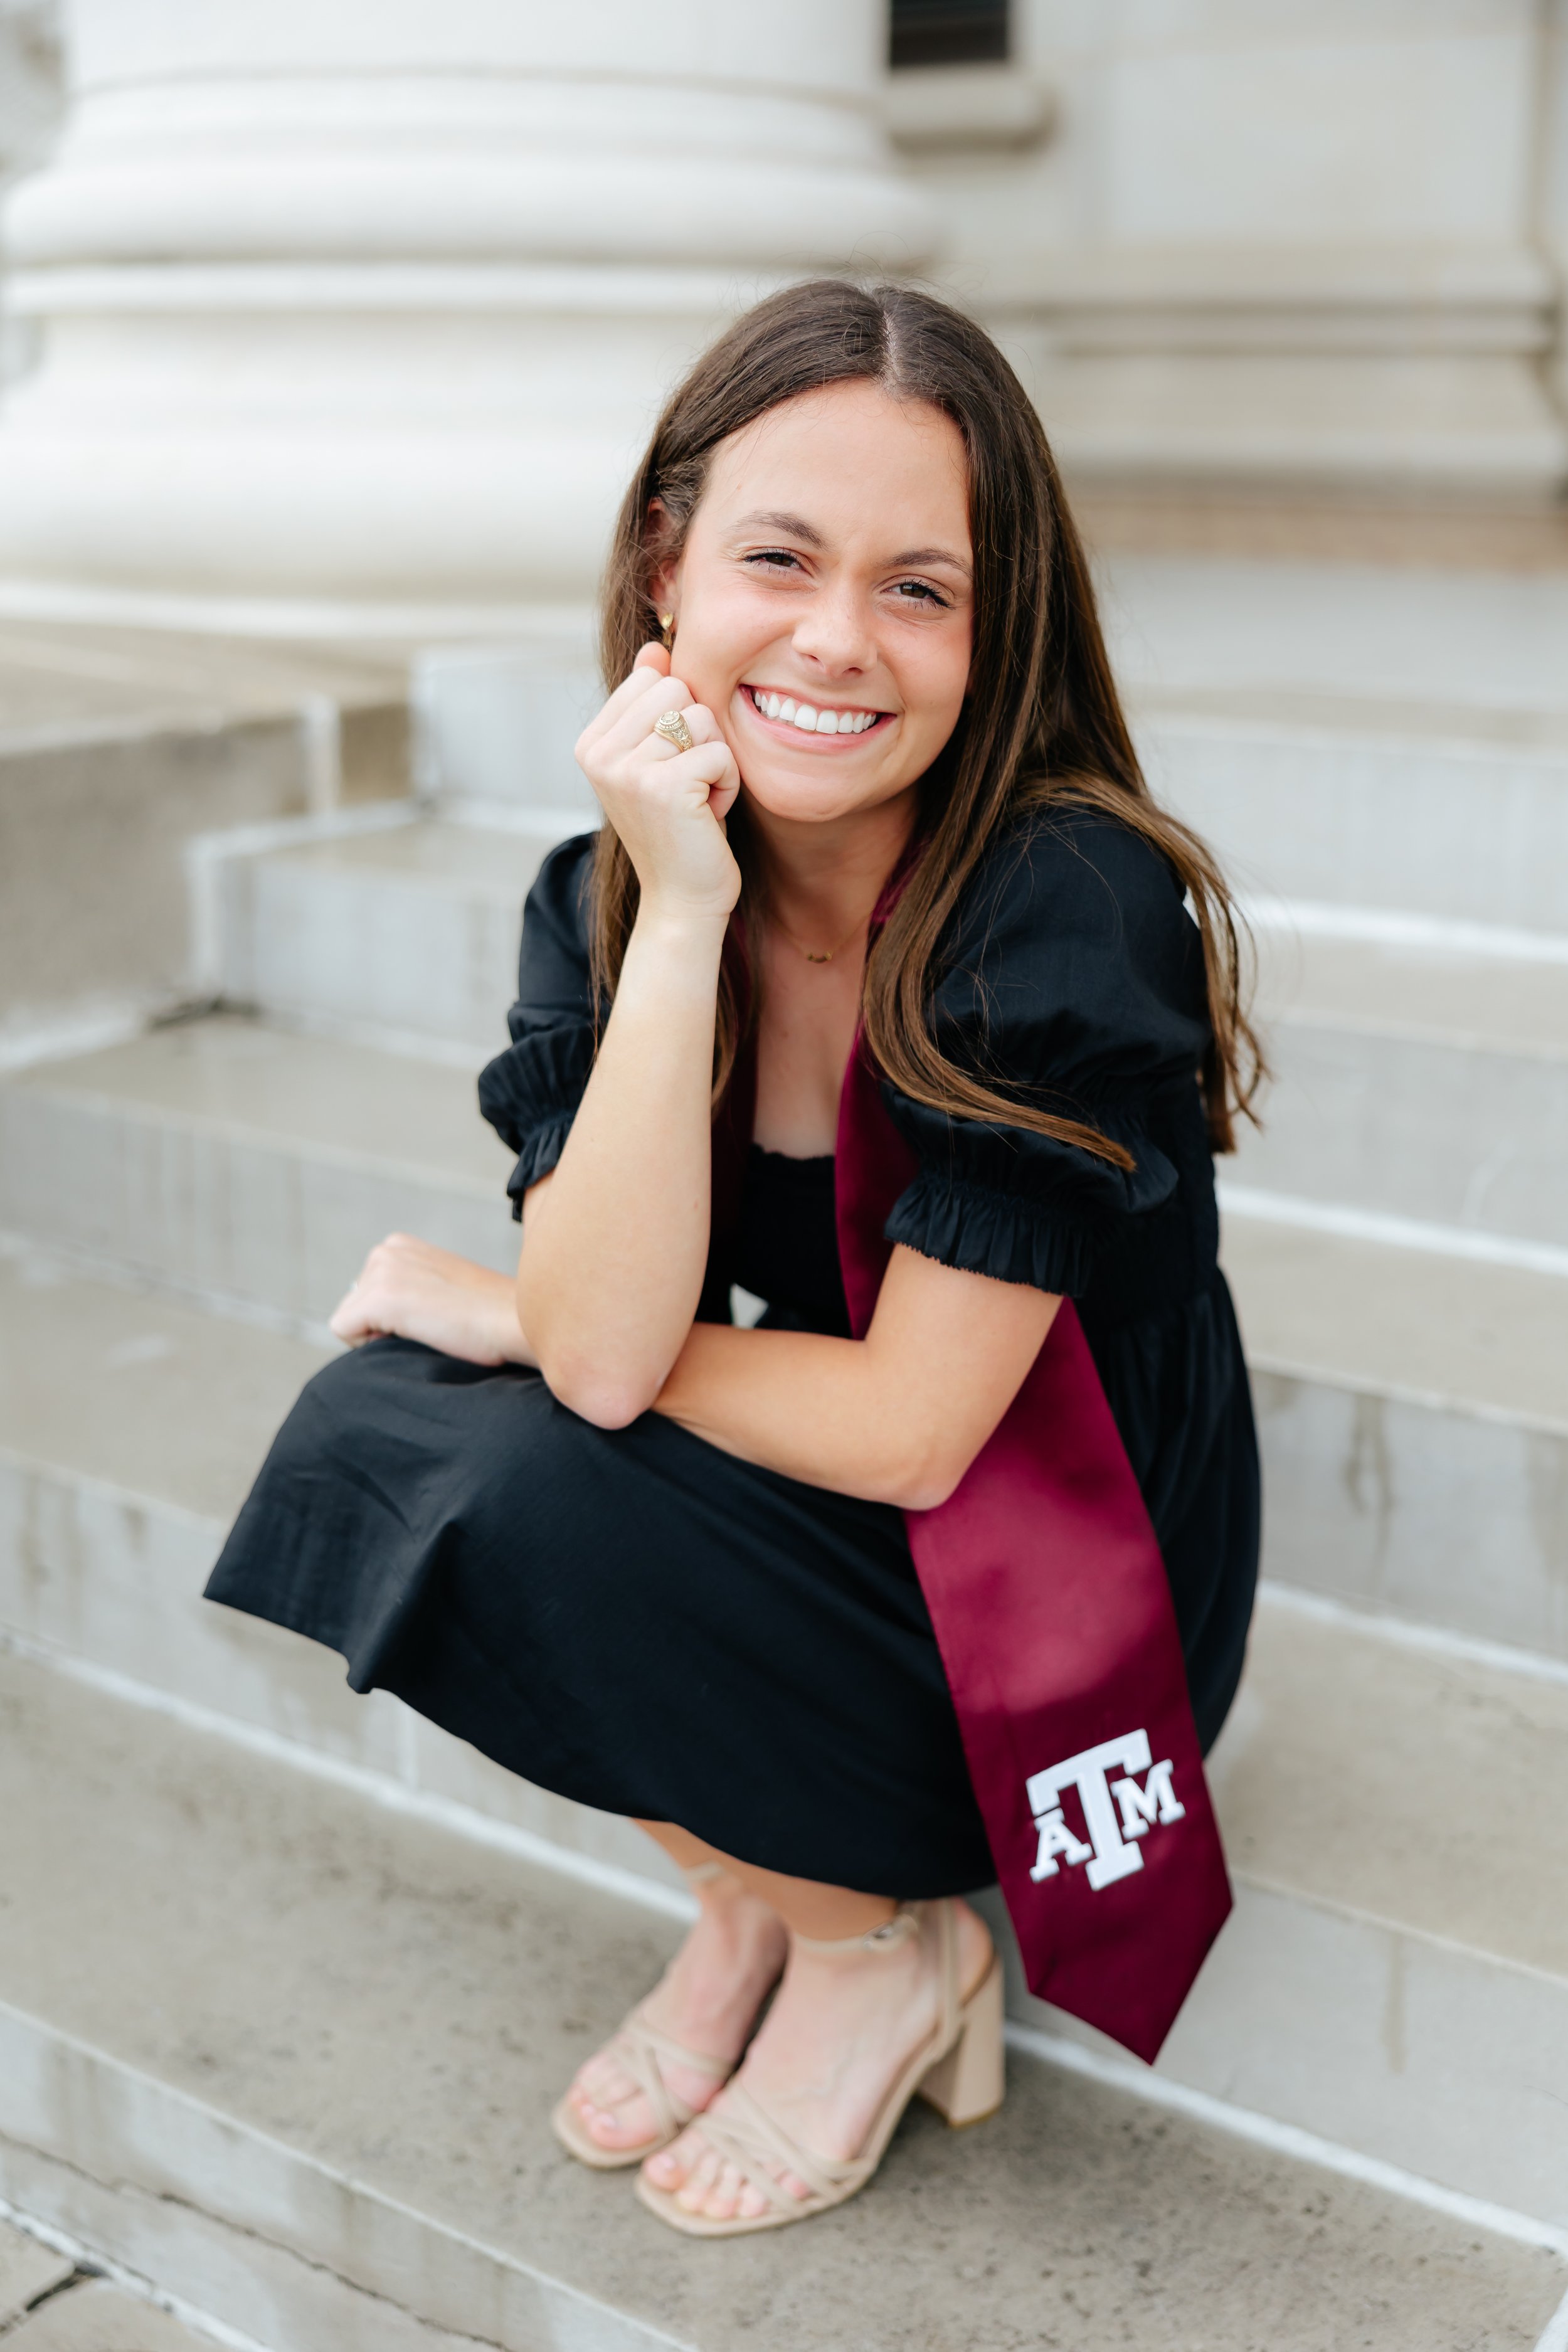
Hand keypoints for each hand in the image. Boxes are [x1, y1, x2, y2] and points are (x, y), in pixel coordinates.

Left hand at [330, 1235, 533, 1367]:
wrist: (516, 1322)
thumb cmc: (491, 1316)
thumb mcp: (444, 1289)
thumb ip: (412, 1290)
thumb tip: (383, 1318)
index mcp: (401, 1246)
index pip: (365, 1295)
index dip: (392, 1320)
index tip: (432, 1319)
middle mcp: (387, 1249)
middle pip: (352, 1306)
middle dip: (382, 1326)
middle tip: (431, 1327)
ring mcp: (382, 1271)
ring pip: (348, 1320)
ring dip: (381, 1336)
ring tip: (427, 1330)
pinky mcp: (381, 1297)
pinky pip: (345, 1332)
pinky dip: (372, 1346)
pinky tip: (416, 1336)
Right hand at [574, 644, 741, 924]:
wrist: (683, 900)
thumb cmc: (681, 829)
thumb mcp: (660, 760)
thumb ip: (651, 705)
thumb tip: (655, 648)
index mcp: (592, 743)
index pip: (654, 679)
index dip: (680, 720)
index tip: (673, 768)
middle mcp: (598, 754)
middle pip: (677, 688)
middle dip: (700, 734)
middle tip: (689, 784)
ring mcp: (626, 770)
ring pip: (701, 717)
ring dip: (716, 760)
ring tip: (698, 799)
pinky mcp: (662, 788)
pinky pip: (719, 752)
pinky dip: (727, 784)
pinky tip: (708, 815)